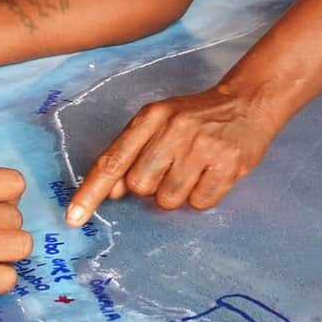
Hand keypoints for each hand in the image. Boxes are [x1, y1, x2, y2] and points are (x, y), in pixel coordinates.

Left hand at [65, 84, 277, 224]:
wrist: (247, 103)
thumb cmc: (195, 116)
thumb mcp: (159, 122)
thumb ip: (132, 151)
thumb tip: (112, 190)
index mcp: (151, 117)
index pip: (113, 161)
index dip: (91, 193)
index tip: (74, 218)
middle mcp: (174, 129)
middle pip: (139, 186)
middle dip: (150, 186)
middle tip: (171, 166)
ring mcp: (202, 147)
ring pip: (168, 199)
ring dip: (176, 194)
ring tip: (192, 170)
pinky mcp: (227, 165)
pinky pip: (199, 203)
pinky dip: (202, 196)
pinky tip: (210, 175)